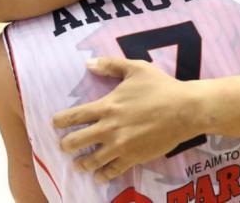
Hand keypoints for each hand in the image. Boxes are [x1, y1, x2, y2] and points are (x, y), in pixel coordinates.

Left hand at [53, 58, 200, 181]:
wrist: (185, 110)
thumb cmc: (161, 87)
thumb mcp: (136, 68)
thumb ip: (111, 65)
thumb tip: (88, 63)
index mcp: (107, 106)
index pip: (75, 116)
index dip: (60, 121)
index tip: (55, 124)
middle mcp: (109, 128)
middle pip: (77, 141)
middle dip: (66, 145)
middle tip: (64, 146)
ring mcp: (120, 145)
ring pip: (91, 160)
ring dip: (81, 163)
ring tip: (78, 164)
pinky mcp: (133, 158)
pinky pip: (112, 170)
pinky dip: (103, 174)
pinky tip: (99, 176)